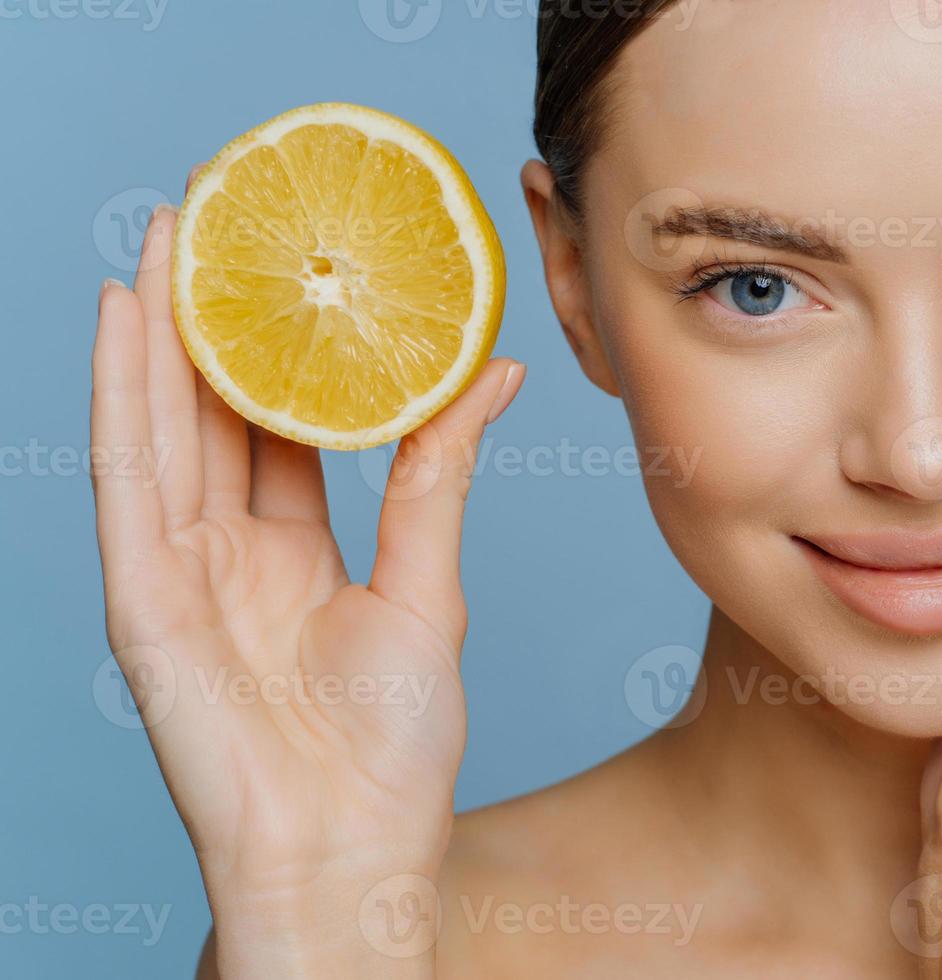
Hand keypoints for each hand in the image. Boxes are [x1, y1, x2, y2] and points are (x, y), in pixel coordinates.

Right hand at [90, 182, 524, 977]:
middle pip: (213, 411)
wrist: (351, 848)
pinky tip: (120, 319)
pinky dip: (118, 398)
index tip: (299, 268)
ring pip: (161, 427)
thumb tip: (493, 376)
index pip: (282, 427)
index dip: (286, 348)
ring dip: (158, 330)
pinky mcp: (142, 600)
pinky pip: (124, 482)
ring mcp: (179, 572)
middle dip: (215, 319)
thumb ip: (439, 478)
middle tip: (223, 218)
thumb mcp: (426, 588)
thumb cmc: (393, 747)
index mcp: (296, 551)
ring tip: (169, 234)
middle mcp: (229, 551)